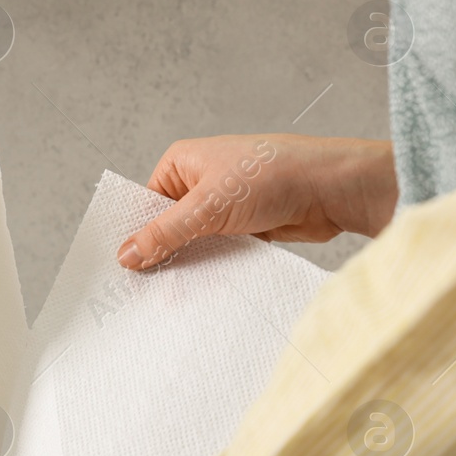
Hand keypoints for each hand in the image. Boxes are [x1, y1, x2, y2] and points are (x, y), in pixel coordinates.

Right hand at [118, 134, 396, 270]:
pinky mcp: (246, 225)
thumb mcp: (208, 207)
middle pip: (169, 225)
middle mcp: (200, 181)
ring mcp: (224, 204)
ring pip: (195, 242)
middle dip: (164, 253)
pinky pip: (219, 251)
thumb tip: (126, 254)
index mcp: (182, 164)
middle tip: (146, 287)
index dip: (136, 235)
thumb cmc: (272, 176)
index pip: (145, 204)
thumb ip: (165, 232)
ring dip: (192, 262)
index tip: (124, 268)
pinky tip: (206, 286)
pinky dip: (216, 266)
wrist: (331, 188)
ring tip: (173, 292)